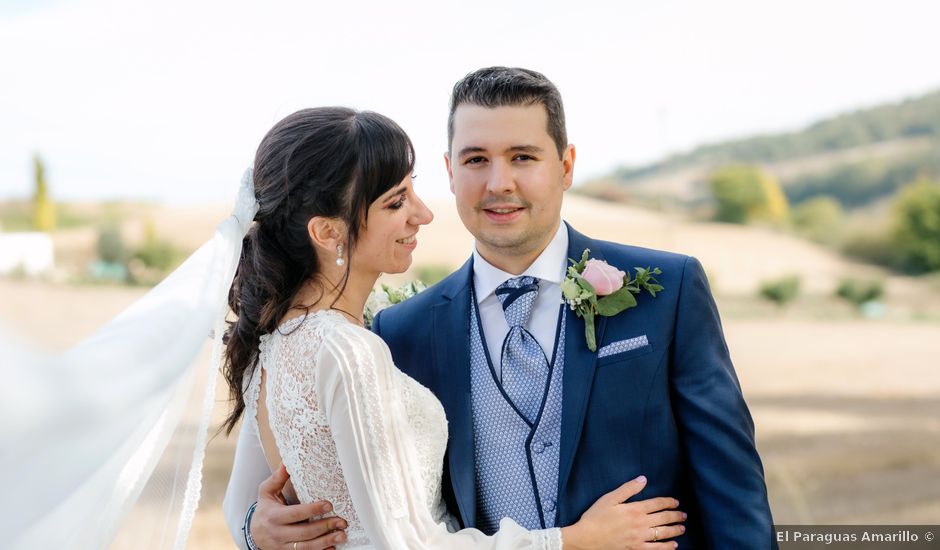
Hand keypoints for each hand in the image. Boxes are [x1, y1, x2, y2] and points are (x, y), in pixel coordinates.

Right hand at [250, 464, 347, 549]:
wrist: (254, 535)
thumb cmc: (265, 509)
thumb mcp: (266, 492)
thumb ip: (277, 478)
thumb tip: (287, 462)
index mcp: (273, 517)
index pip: (295, 514)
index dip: (312, 510)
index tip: (329, 505)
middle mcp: (278, 534)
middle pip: (304, 533)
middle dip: (324, 527)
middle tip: (342, 521)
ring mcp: (283, 547)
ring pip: (306, 548)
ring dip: (326, 542)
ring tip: (342, 535)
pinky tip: (333, 547)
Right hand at [561, 476, 685, 549]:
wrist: (587, 539)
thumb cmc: (596, 517)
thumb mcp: (609, 498)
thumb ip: (628, 489)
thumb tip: (643, 479)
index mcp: (634, 509)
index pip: (658, 503)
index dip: (669, 502)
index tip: (676, 502)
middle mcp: (640, 523)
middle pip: (664, 518)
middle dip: (676, 516)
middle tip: (684, 515)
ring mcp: (640, 538)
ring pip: (663, 533)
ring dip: (675, 530)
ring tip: (682, 528)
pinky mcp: (636, 548)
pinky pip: (656, 548)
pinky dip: (666, 547)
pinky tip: (673, 545)